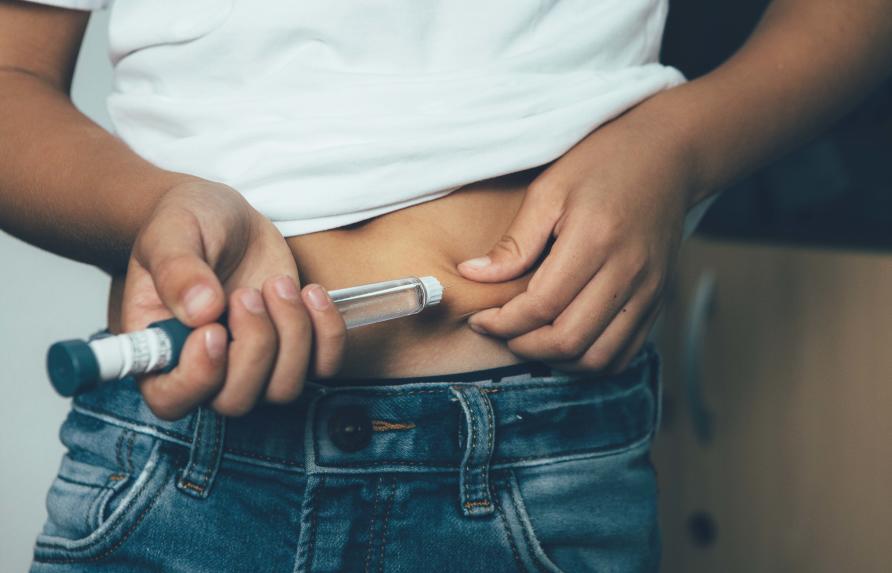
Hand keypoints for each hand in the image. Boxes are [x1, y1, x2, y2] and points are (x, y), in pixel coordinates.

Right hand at [120, 180, 346, 419]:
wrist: (225, 217)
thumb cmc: (187, 225)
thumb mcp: (171, 233)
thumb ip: (177, 270)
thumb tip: (201, 311)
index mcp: (160, 350)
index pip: (171, 400)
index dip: (197, 379)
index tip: (214, 331)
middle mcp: (206, 369)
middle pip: (236, 400)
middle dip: (254, 346)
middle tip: (247, 293)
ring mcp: (253, 365)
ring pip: (284, 389)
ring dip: (291, 334)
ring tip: (276, 283)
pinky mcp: (293, 350)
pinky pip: (324, 366)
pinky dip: (327, 333)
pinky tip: (311, 292)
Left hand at [456, 108, 694, 372]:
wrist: (669, 155)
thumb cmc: (604, 163)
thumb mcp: (549, 189)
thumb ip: (515, 241)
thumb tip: (473, 274)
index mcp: (595, 240)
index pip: (541, 305)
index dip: (503, 322)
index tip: (480, 319)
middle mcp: (627, 272)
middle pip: (569, 340)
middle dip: (523, 346)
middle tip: (500, 331)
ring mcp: (648, 291)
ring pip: (598, 358)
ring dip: (556, 360)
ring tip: (529, 339)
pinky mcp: (659, 300)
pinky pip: (624, 353)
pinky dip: (589, 361)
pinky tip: (564, 342)